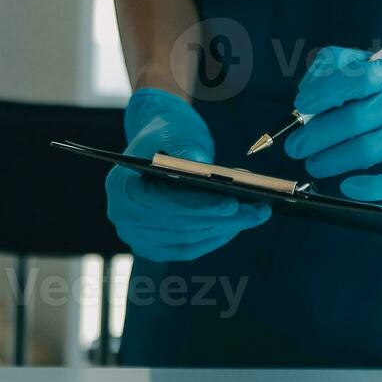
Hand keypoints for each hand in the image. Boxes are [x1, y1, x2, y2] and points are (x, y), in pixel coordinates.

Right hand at [107, 88, 270, 261]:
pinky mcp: (156, 248)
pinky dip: (218, 235)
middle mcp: (124, 217)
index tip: (232, 203)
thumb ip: (188, 151)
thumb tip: (208, 174)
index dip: (197, 205)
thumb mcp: (178, 133)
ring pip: (189, 239)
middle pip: (179, 225)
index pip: (161, 202)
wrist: (157, 144)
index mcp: (122, 186)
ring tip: (258, 213)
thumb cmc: (168, 134)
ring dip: (226, 228)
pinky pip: (191, 248)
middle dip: (222, 218)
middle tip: (259, 209)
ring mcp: (138, 237)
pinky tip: (241, 222)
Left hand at [284, 47, 381, 200]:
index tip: (302, 105)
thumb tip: (307, 108)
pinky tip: (350, 186)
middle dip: (316, 135)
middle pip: (354, 117)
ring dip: (332, 160)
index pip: (355, 73)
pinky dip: (368, 186)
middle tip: (296, 147)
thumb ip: (353, 82)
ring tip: (315, 165)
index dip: (321, 89)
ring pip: (368, 148)